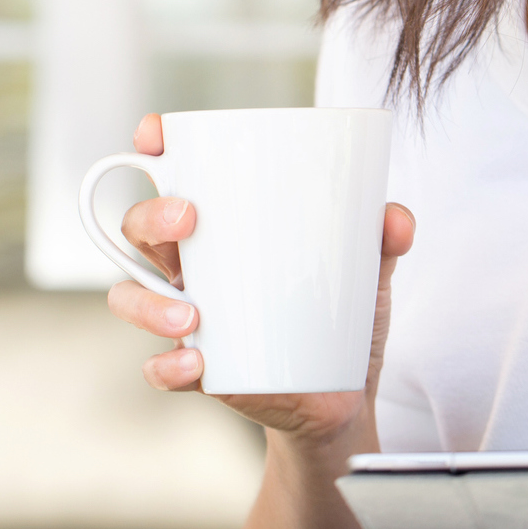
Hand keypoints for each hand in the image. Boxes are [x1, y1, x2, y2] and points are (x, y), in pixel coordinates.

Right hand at [105, 113, 416, 446]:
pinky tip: (196, 363)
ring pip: (132, 297)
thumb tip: (396, 218)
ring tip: (192, 317)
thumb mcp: (366, 270)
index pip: (172, 176)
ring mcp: (188, 317)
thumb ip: (381, 239)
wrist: (344, 394)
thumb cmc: (341, 313)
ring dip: (149, 303)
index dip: (152, 149)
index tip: (155, 134)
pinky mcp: (198, 369)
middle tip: (189, 218)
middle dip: (151, 216)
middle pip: (139, 228)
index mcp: (221, 226)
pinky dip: (167, 366)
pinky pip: (159, 368)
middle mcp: (192, 266)